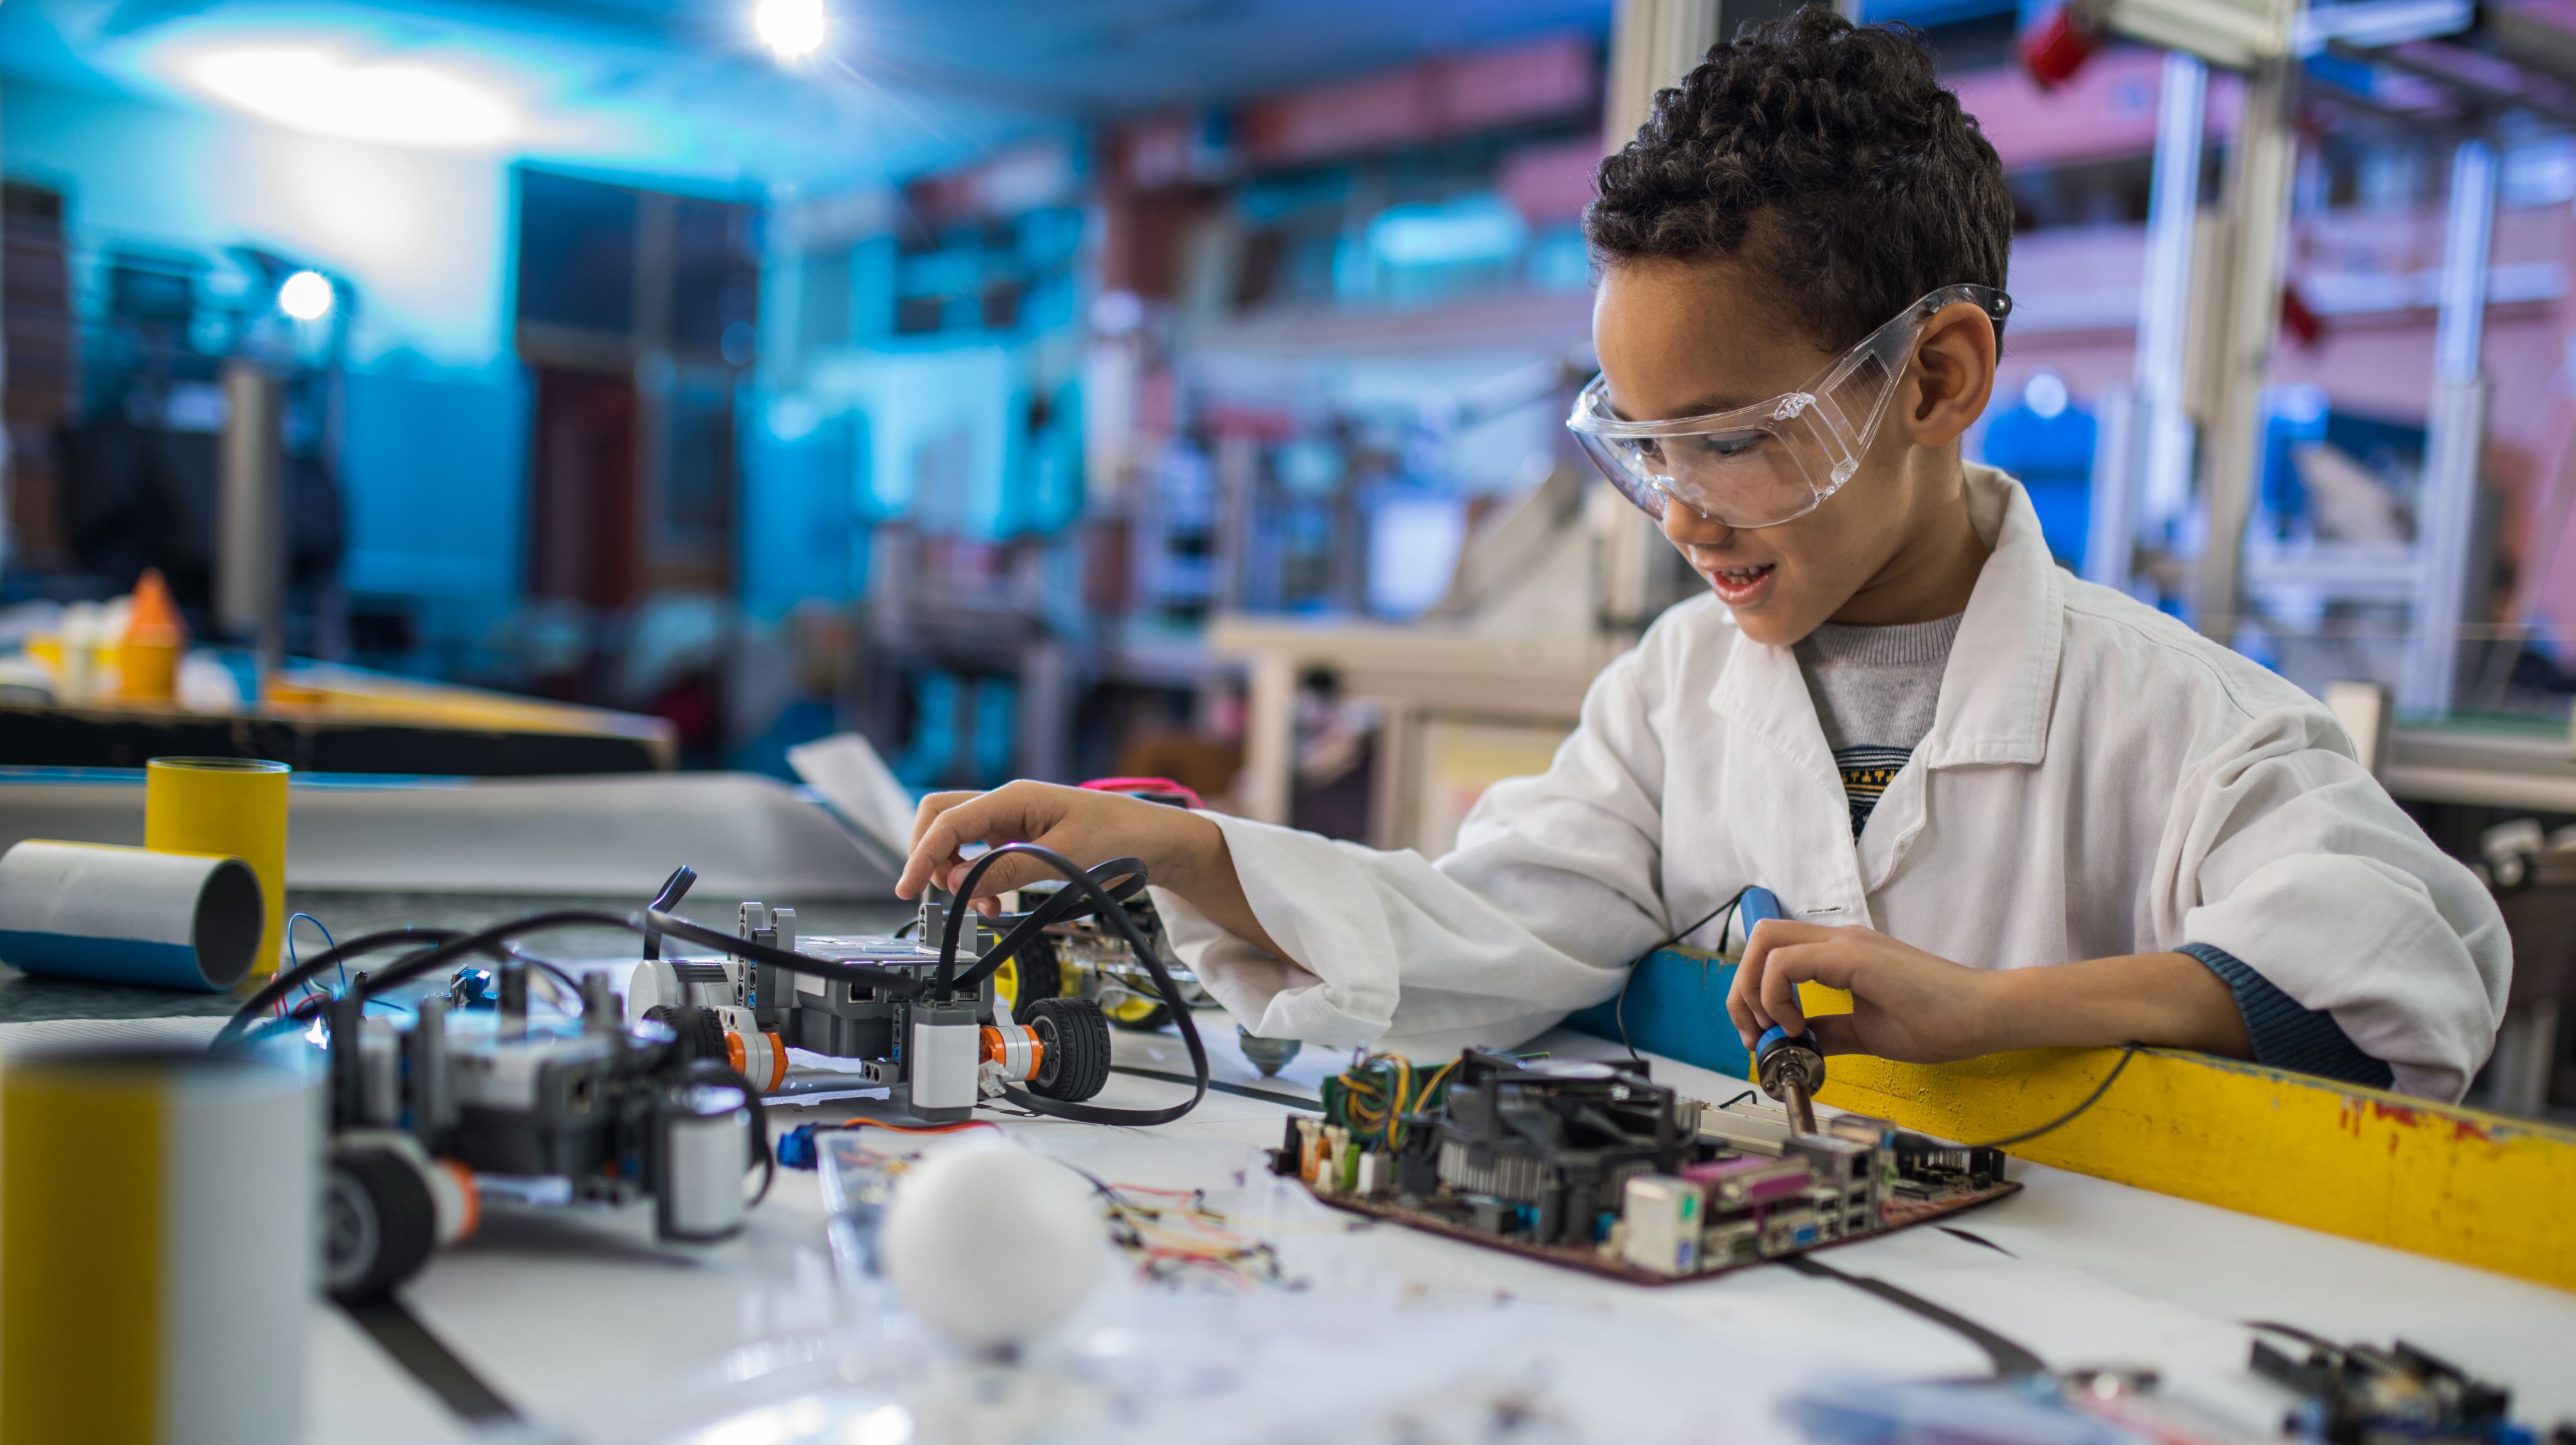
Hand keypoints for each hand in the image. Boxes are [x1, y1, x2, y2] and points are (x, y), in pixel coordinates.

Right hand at [898, 780, 1223, 916]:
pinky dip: (977, 879)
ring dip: (956, 873)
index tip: (908, 888)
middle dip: (930, 855)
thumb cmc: (1120, 837)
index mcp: (1014, 797)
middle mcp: (1006, 804)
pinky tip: (993, 901)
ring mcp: (1011, 820)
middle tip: (935, 894)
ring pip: (958, 839)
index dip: (922, 854)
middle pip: (941, 818)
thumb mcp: (1065, 857)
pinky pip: (981, 855)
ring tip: (981, 906)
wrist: (1154, 840)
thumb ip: (1010, 869)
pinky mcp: (1019, 838)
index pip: (948, 821)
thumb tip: (959, 885)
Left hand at [1725, 923, 2256, 1063]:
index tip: (1761, 1037)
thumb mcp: (1867, 1031)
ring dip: (1754, 990)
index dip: (1751, 992)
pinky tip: (1799, 1027)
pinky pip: (1787, 962)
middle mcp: (1837, 939)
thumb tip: (1798, 1044)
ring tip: (1777, 1031)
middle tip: (1755, 1035)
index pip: (1773, 951)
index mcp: (1839, 954)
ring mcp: (1845, 943)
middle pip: (1759, 938)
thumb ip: (1831, 1032)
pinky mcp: (1854, 956)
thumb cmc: (1938, 1021)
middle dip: (1740, 990)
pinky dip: (1777, 995)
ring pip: (1765, 941)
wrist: (1983, 1015)